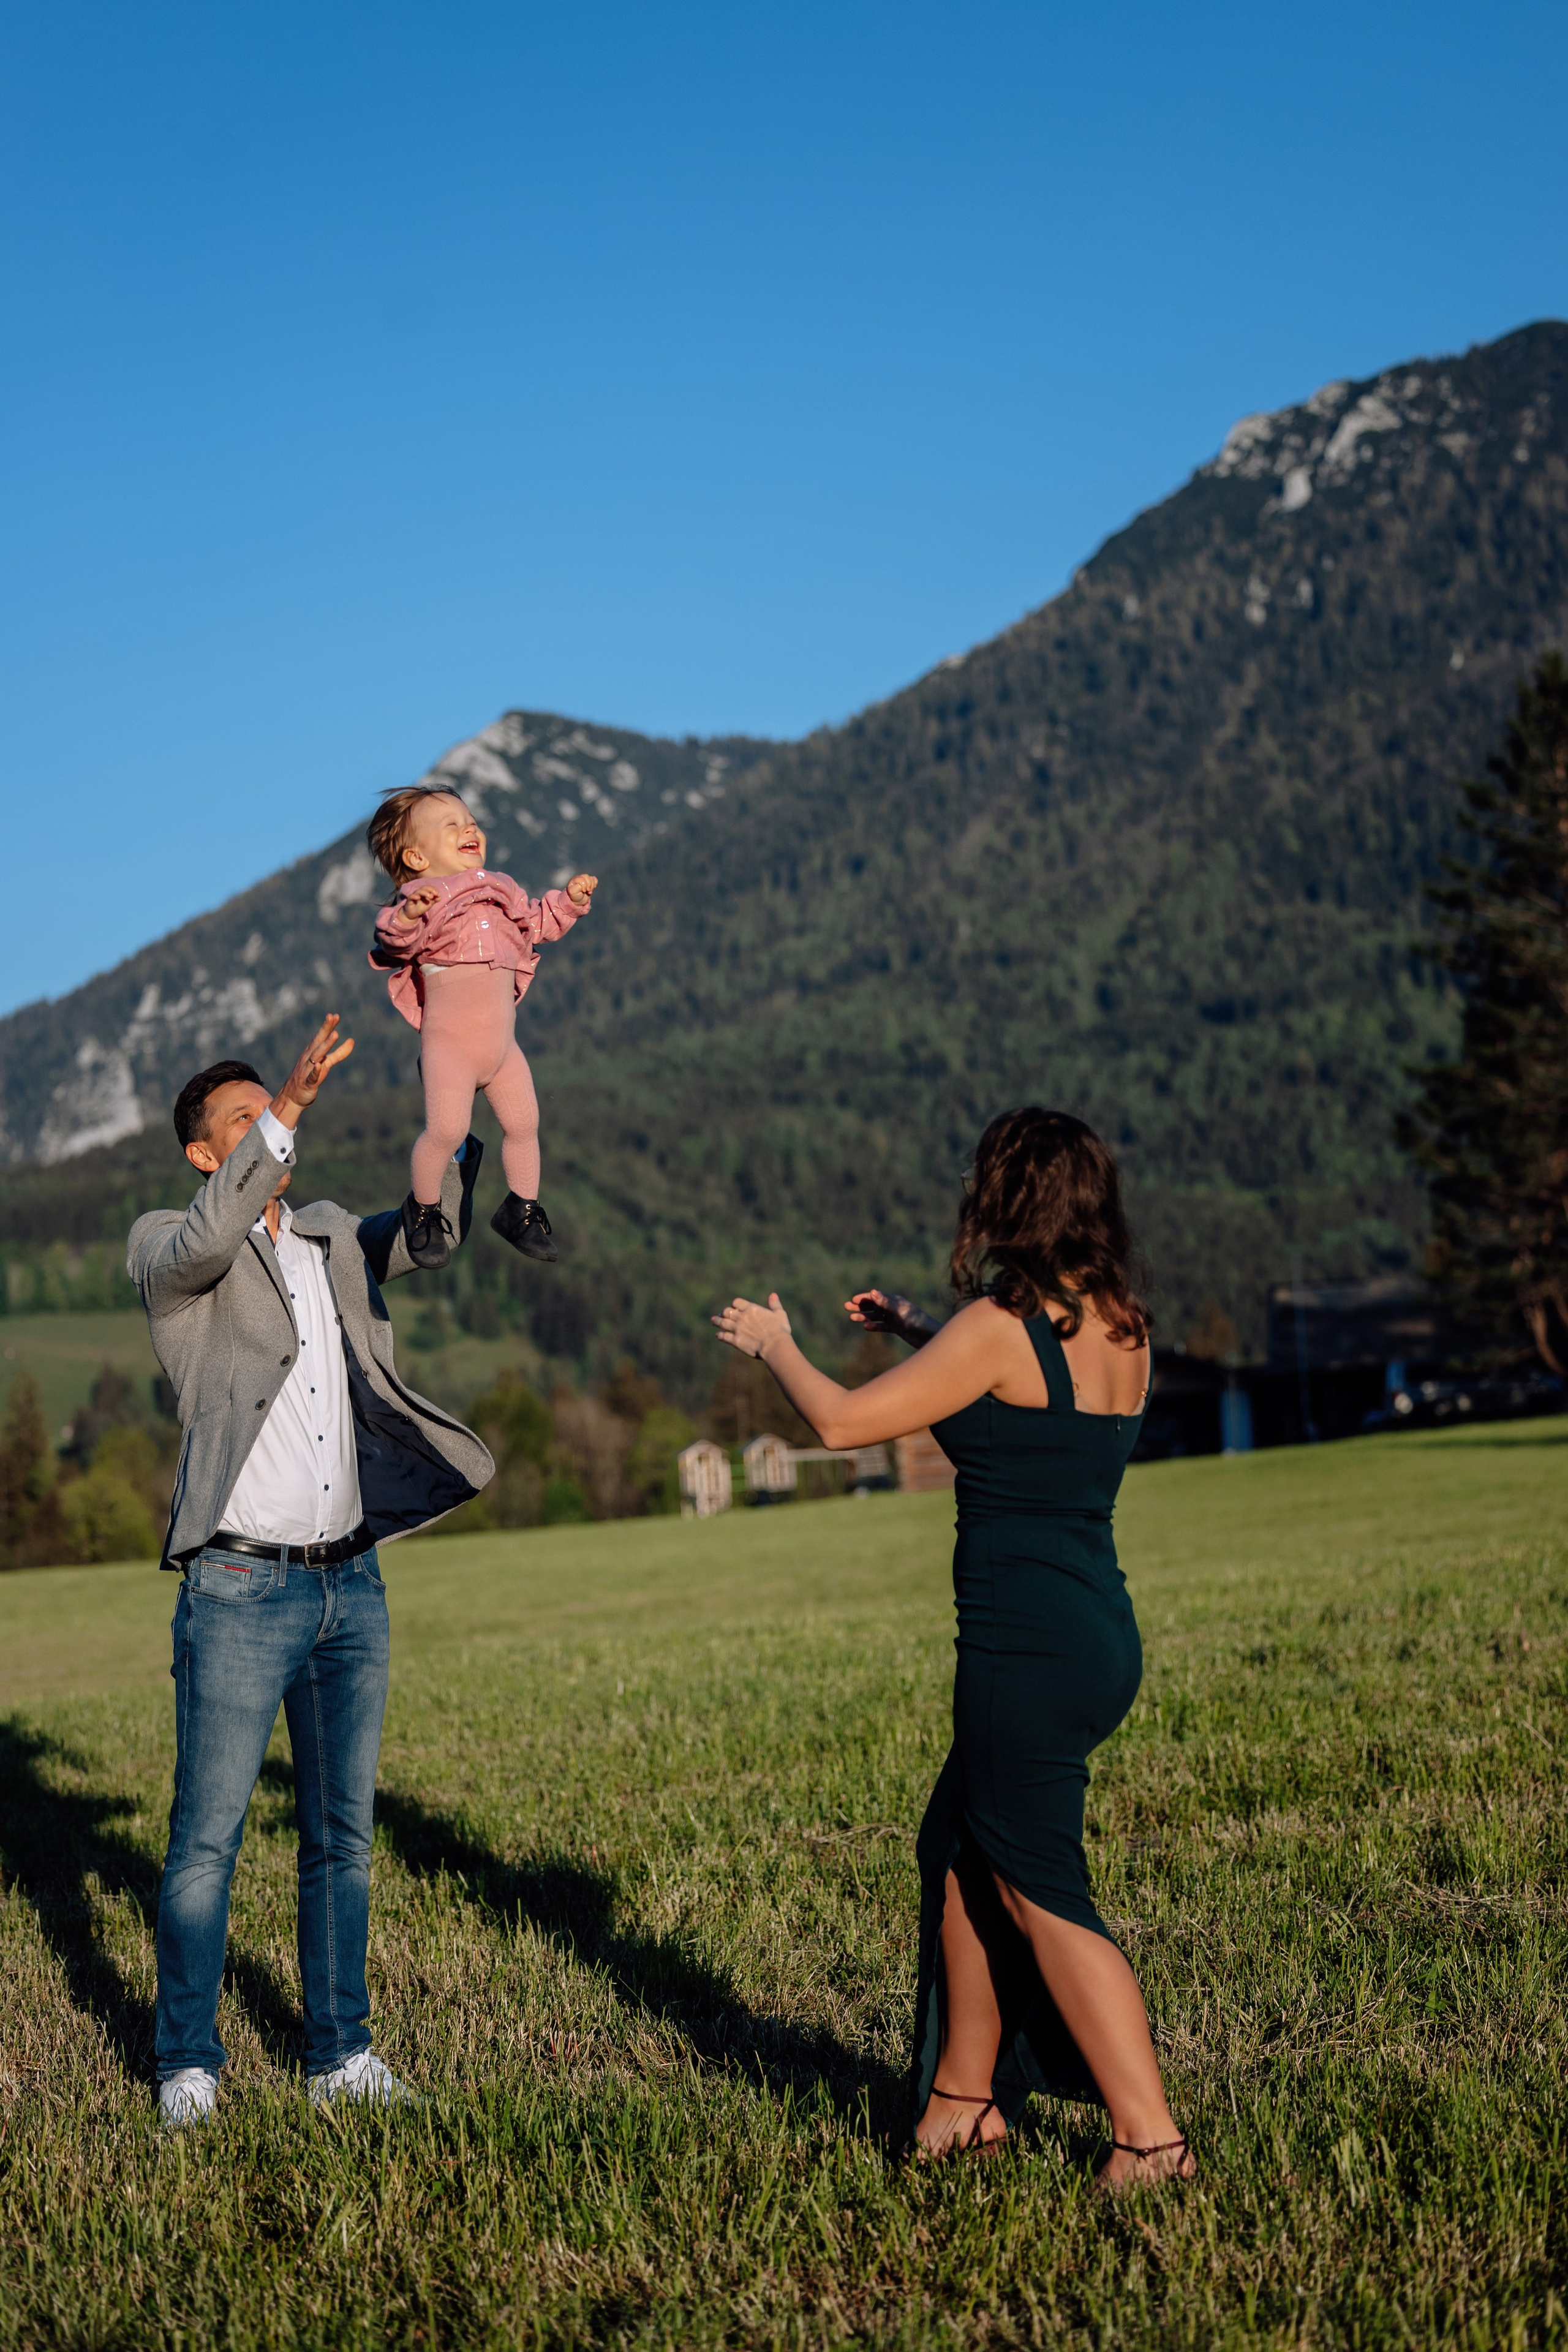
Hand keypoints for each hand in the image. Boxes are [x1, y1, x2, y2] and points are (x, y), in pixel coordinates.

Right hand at [271, 1013, 354, 1127]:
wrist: (292, 1098)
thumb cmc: (309, 1077)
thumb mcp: (326, 1064)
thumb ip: (339, 1053)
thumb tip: (352, 1041)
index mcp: (312, 1053)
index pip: (320, 1037)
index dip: (327, 1026)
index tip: (335, 1015)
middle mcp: (308, 1059)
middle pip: (318, 1042)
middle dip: (326, 1029)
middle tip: (332, 1017)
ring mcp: (307, 1070)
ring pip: (317, 1056)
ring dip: (325, 1045)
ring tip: (335, 1034)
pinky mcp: (307, 1083)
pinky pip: (311, 1076)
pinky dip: (315, 1071)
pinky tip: (319, 1065)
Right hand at [398, 886, 439, 923]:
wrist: (413, 914)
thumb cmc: (421, 907)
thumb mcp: (430, 903)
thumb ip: (435, 899)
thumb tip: (440, 896)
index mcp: (424, 892)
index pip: (429, 888)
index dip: (434, 889)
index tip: (438, 894)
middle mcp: (419, 892)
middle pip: (424, 888)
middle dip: (431, 890)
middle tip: (435, 894)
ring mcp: (414, 895)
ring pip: (419, 891)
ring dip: (425, 893)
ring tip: (430, 896)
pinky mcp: (409, 900)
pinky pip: (411, 896)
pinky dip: (415, 896)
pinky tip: (418, 897)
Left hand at [566, 872, 597, 908]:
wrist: (578, 900)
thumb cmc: (575, 896)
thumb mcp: (573, 892)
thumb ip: (577, 887)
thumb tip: (583, 884)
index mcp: (574, 880)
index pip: (581, 879)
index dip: (584, 885)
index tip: (583, 891)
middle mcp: (580, 878)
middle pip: (587, 876)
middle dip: (589, 885)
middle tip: (587, 891)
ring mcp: (585, 879)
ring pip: (591, 878)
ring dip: (592, 886)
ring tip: (589, 891)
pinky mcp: (590, 881)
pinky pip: (594, 879)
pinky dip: (595, 884)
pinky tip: (592, 888)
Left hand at [712, 1292, 792, 1359]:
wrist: (775, 1345)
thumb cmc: (780, 1330)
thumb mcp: (779, 1314)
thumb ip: (775, 1304)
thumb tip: (773, 1295)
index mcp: (751, 1309)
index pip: (736, 1302)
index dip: (734, 1305)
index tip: (734, 1307)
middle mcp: (742, 1317)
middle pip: (727, 1312)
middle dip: (723, 1312)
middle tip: (721, 1314)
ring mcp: (737, 1329)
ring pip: (722, 1323)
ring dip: (717, 1321)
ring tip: (713, 1321)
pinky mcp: (735, 1341)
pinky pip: (724, 1337)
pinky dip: (720, 1335)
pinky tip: (718, 1335)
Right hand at [844, 1288, 941, 1346]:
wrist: (930, 1337)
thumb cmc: (917, 1321)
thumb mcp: (900, 1311)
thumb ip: (885, 1302)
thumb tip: (872, 1291)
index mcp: (895, 1301)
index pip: (876, 1296)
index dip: (864, 1297)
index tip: (852, 1300)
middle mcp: (894, 1308)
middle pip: (874, 1305)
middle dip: (860, 1306)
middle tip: (845, 1307)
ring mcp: (896, 1319)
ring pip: (877, 1316)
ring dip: (864, 1317)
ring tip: (852, 1318)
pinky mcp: (898, 1329)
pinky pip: (883, 1326)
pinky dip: (875, 1326)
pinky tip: (866, 1328)